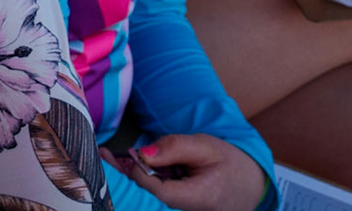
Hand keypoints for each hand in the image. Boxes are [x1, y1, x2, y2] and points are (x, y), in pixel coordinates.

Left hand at [109, 134, 267, 210]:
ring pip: (147, 198)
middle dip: (123, 178)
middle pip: (146, 199)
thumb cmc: (229, 164)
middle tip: (103, 156)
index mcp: (196, 199)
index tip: (128, 155)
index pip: (158, 191)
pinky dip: (141, 181)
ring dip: (129, 178)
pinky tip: (127, 166)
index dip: (140, 174)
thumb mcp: (205, 146)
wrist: (249, 185)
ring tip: (108, 157)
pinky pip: (154, 196)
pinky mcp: (175, 209)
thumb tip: (142, 154)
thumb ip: (174, 147)